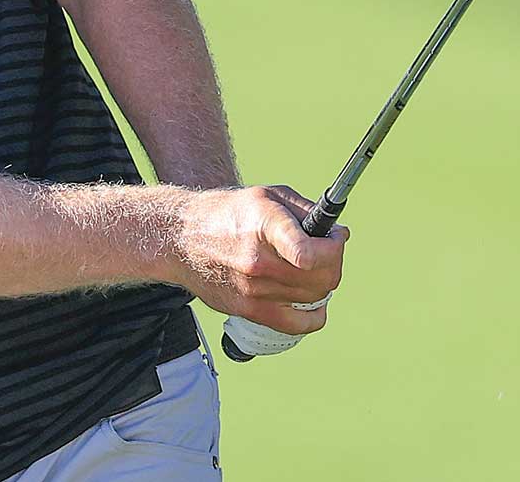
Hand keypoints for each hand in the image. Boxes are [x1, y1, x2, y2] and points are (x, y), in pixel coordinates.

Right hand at [169, 185, 349, 334]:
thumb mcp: (267, 196)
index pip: (308, 254)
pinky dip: (314, 315)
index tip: (335, 238)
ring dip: (323, 283)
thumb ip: (306, 212)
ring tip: (312, 269)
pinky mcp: (248, 310)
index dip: (334, 248)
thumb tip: (338, 234)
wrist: (181, 239)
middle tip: (328, 251)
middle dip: (335, 262)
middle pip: (322, 278)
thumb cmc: (227, 214)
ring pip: (315, 298)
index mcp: (263, 226)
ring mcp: (252, 289)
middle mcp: (258, 261)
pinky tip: (312, 301)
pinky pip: (297, 324)